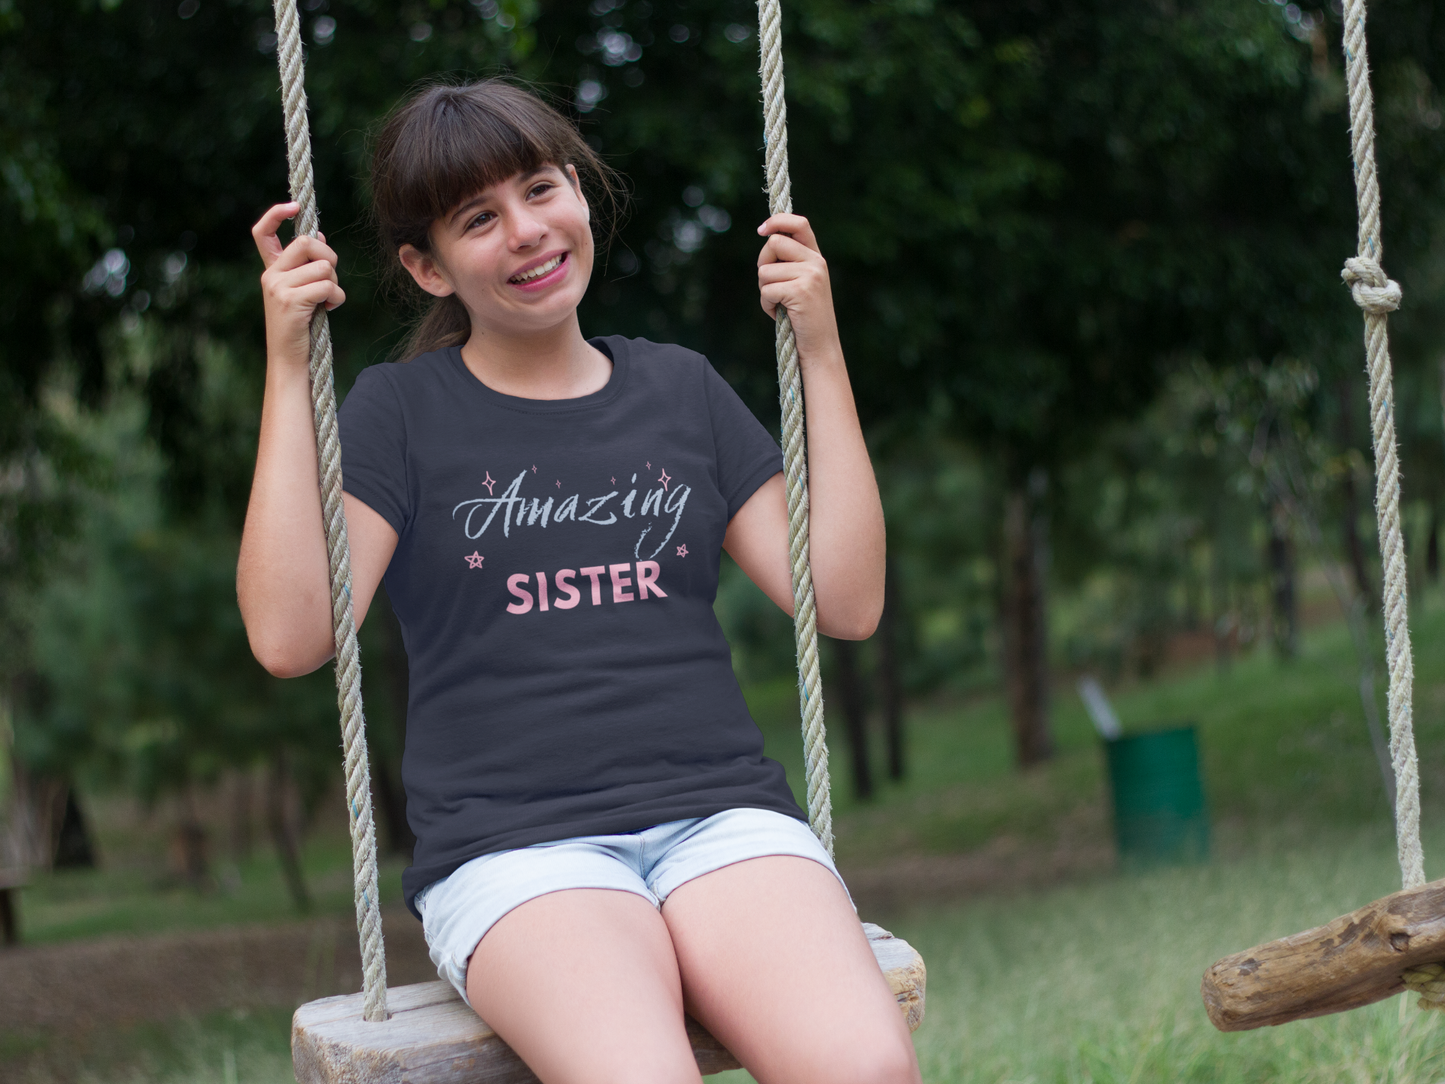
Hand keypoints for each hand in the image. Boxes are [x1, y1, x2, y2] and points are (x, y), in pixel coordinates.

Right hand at [252, 202, 345, 367]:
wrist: (291, 360)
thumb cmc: (303, 327)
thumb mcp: (304, 291)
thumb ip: (308, 266)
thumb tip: (320, 236)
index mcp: (271, 270)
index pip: (262, 232)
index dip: (276, 214)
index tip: (294, 206)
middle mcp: (270, 275)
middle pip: (308, 243)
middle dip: (330, 258)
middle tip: (330, 280)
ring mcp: (278, 287)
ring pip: (324, 267)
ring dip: (336, 284)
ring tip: (328, 301)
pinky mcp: (290, 301)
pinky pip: (327, 286)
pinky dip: (336, 298)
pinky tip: (329, 310)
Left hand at [756, 213, 841, 367]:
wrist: (820, 346)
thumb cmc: (804, 317)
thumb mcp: (802, 283)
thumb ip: (790, 261)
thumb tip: (767, 236)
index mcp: (816, 257)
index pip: (799, 223)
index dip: (777, 221)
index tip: (761, 230)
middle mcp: (816, 262)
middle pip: (774, 243)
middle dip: (763, 264)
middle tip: (772, 286)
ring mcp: (810, 275)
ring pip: (765, 270)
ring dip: (764, 290)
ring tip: (779, 304)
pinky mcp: (800, 291)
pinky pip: (766, 290)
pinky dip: (766, 305)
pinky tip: (778, 314)